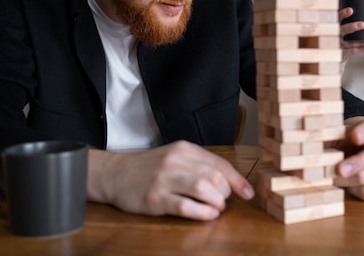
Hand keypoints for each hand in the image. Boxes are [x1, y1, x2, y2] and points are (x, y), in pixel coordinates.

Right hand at [86, 141, 253, 219]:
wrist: (115, 173)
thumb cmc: (150, 168)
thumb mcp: (175, 157)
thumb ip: (199, 165)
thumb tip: (229, 182)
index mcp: (184, 149)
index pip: (219, 163)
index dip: (237, 180)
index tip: (248, 193)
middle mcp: (175, 161)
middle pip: (214, 176)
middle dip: (225, 193)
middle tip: (222, 201)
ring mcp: (164, 180)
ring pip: (203, 188)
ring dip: (216, 202)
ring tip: (215, 208)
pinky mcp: (155, 198)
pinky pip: (185, 206)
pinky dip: (201, 213)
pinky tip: (206, 215)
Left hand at [327, 117, 363, 200]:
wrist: (362, 150)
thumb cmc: (347, 141)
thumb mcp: (338, 133)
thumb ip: (327, 137)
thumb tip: (308, 146)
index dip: (363, 132)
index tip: (354, 136)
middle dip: (355, 164)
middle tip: (339, 169)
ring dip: (346, 180)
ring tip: (332, 178)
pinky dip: (354, 191)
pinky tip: (347, 185)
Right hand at [339, 7, 363, 61]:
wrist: (330, 49)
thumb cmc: (340, 32)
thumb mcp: (340, 24)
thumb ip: (347, 18)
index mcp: (335, 25)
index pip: (337, 18)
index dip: (343, 14)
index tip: (351, 10)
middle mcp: (335, 34)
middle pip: (342, 30)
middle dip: (352, 27)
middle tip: (362, 24)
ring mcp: (339, 44)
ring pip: (349, 43)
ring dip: (360, 40)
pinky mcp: (342, 53)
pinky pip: (352, 51)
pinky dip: (361, 49)